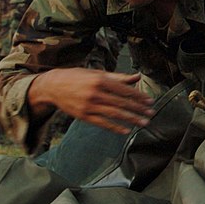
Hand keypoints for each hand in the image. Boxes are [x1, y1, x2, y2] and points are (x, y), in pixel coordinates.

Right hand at [28, 67, 154, 133]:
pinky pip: (102, 123)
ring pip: (114, 114)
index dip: (138, 96)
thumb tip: (137, 77)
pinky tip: (126, 130)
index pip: (124, 90)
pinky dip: (115, 127)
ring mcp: (89, 106)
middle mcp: (95, 93)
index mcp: (100, 80)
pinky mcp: (83, 116)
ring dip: (131, 119)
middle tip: (151, 113)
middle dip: (138, 109)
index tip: (149, 101)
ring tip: (143, 123)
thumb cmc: (78, 77)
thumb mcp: (97, 73)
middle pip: (121, 103)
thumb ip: (118, 77)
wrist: (53, 86)